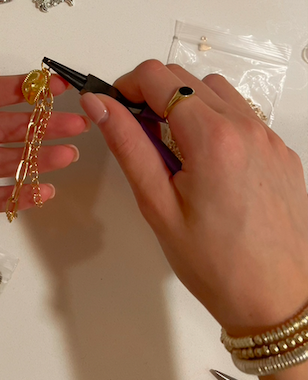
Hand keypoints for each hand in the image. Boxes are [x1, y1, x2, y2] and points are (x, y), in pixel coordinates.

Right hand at [80, 60, 307, 336]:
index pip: (157, 77)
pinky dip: (215, 119)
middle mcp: (246, 127)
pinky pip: (241, 113)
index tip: (116, 108)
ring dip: (186, 103)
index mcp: (212, 138)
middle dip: (153, 93)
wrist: (279, 301)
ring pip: (215, 89)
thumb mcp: (157, 204)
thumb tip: (99, 104)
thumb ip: (127, 144)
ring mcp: (269, 137)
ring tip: (173, 146)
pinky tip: (206, 159)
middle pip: (185, 77)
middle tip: (138, 132)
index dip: (127, 85)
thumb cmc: (216, 264)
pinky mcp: (281, 150)